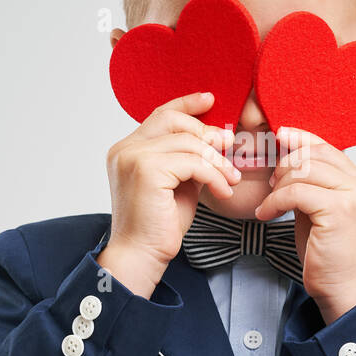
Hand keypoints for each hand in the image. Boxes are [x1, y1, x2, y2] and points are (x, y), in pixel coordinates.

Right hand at [100, 91, 240, 297]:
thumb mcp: (179, 183)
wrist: (142, 255)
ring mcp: (133, 158)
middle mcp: (125, 149)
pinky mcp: (146, 171)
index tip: (211, 100)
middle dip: (207, 133)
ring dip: (216, 161)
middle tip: (230, 148)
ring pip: (188, 143)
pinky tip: (222, 190)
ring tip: (230, 179)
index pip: (160, 115)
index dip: (186, 104)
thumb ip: (190, 159)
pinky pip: (192, 162)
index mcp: (128, 150)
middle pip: (174, 121)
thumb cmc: (159, 225)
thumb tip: (217, 138)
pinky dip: (213, 175)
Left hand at [254, 126, 355, 324]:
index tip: (280, 136)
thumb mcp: (319, 211)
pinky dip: (276, 200)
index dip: (302, 139)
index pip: (329, 148)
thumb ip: (312, 184)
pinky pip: (297, 191)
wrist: (343, 292)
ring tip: (270, 204)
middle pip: (316, 154)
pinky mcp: (341, 210)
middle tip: (272, 185)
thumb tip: (288, 156)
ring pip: (305, 169)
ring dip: (279, 185)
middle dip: (286, 164)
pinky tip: (268, 214)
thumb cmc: (328, 257)